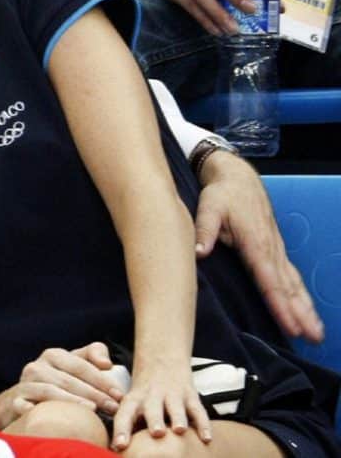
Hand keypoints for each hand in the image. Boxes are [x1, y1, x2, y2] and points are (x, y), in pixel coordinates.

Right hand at [0, 343, 122, 429]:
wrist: (22, 399)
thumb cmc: (57, 381)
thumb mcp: (74, 365)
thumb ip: (93, 355)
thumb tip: (107, 364)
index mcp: (52, 355)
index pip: (80, 365)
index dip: (101, 380)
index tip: (119, 395)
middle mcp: (36, 367)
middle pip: (68, 380)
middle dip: (93, 393)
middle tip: (113, 407)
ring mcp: (24, 384)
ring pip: (50, 391)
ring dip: (72, 401)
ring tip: (93, 410)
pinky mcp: (14, 401)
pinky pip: (26, 406)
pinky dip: (37, 411)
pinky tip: (54, 416)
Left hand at [110, 358, 209, 450]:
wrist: (161, 358)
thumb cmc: (143, 393)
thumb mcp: (132, 403)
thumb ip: (129, 426)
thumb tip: (117, 451)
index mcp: (133, 400)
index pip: (124, 415)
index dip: (121, 430)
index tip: (119, 446)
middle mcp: (151, 396)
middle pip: (152, 409)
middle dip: (154, 420)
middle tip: (156, 433)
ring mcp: (172, 394)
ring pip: (176, 407)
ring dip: (177, 418)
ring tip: (179, 430)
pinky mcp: (190, 395)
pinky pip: (198, 410)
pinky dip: (203, 424)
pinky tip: (206, 438)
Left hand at [195, 150, 323, 341]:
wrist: (237, 177)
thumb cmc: (222, 194)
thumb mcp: (209, 208)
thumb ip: (205, 230)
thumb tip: (199, 251)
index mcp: (256, 243)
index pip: (269, 281)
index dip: (280, 305)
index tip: (290, 326)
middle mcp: (271, 250)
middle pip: (288, 287)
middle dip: (301, 313)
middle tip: (312, 338)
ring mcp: (276, 250)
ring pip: (294, 284)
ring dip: (306, 308)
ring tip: (316, 333)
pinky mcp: (276, 250)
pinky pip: (291, 277)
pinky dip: (301, 296)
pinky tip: (306, 311)